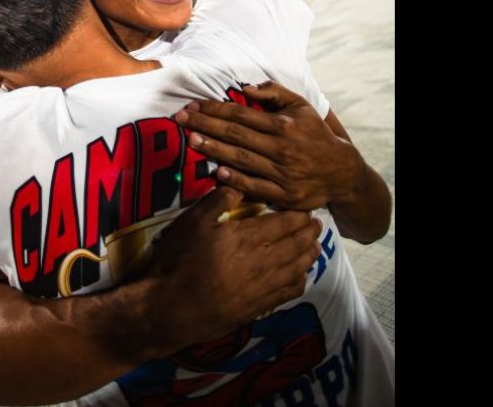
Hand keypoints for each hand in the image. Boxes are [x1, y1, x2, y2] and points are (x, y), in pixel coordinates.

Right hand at [147, 186, 321, 349]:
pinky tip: (301, 277)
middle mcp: (263, 260)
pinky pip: (288, 292)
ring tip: (316, 247)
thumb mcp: (193, 222)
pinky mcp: (259, 306)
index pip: (284, 223)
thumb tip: (239, 184)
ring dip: (309, 255)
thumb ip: (218, 201)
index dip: (299, 216)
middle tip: (318, 225)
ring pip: (297, 268)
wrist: (174, 307)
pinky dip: (300, 281)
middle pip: (296, 244)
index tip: (307, 210)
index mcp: (249, 237)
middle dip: (309, 233)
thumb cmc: (181, 260)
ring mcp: (264, 285)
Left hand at [175, 81, 364, 210]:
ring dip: (214, 150)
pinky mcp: (284, 194)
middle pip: (236, 135)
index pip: (240, 114)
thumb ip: (275, 93)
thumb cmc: (315, 135)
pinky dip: (236, 179)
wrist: (341, 172)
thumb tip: (245, 88)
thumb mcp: (302, 107)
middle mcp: (281, 147)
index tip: (191, 106)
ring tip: (191, 141)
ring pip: (242, 159)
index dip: (213, 110)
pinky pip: (255, 187)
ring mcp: (282, 172)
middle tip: (181, 120)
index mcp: (282, 124)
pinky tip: (217, 172)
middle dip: (205, 126)